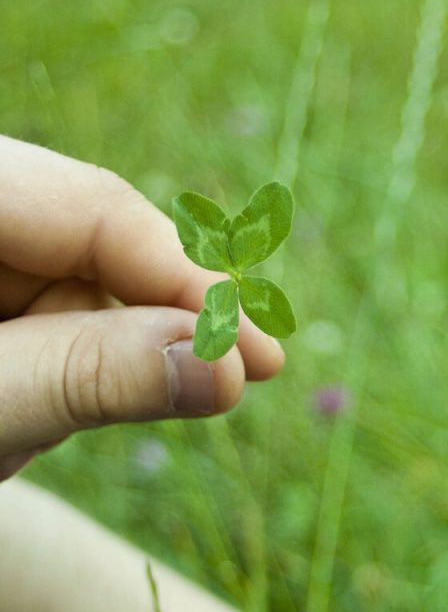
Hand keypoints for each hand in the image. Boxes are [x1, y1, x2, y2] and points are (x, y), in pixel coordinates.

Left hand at [0, 136, 284, 479]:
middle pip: (99, 239)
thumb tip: (227, 368)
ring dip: (123, 348)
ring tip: (114, 406)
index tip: (258, 352)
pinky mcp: (1, 299)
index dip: (188, 278)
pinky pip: (64, 313)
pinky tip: (78, 395)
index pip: (94, 206)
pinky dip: (92, 360)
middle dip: (170, 315)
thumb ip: (86, 375)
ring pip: (87, 282)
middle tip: (253, 371)